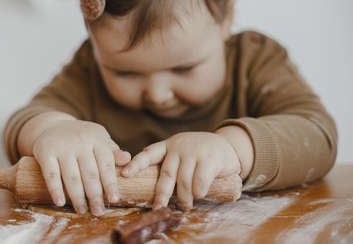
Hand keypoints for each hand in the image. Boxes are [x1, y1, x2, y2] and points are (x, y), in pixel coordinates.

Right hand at [32, 119, 130, 215]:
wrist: (53, 125)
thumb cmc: (83, 139)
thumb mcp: (99, 140)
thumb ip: (112, 152)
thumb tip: (128, 159)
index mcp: (97, 137)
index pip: (106, 164)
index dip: (110, 183)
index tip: (114, 200)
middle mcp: (80, 140)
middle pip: (90, 173)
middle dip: (95, 195)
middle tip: (99, 211)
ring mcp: (62, 146)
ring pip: (72, 176)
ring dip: (77, 197)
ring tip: (82, 211)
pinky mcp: (45, 151)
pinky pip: (51, 175)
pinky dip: (56, 190)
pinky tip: (60, 203)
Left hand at [121, 132, 239, 210]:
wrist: (228, 145)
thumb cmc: (200, 153)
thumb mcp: (182, 151)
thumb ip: (169, 161)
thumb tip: (149, 184)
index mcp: (169, 145)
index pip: (149, 153)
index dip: (136, 164)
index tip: (124, 174)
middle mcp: (179, 146)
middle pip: (166, 174)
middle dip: (161, 193)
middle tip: (158, 207)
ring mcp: (194, 152)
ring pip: (183, 181)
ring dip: (184, 198)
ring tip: (185, 206)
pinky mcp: (210, 159)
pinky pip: (199, 182)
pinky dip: (198, 192)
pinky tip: (200, 194)